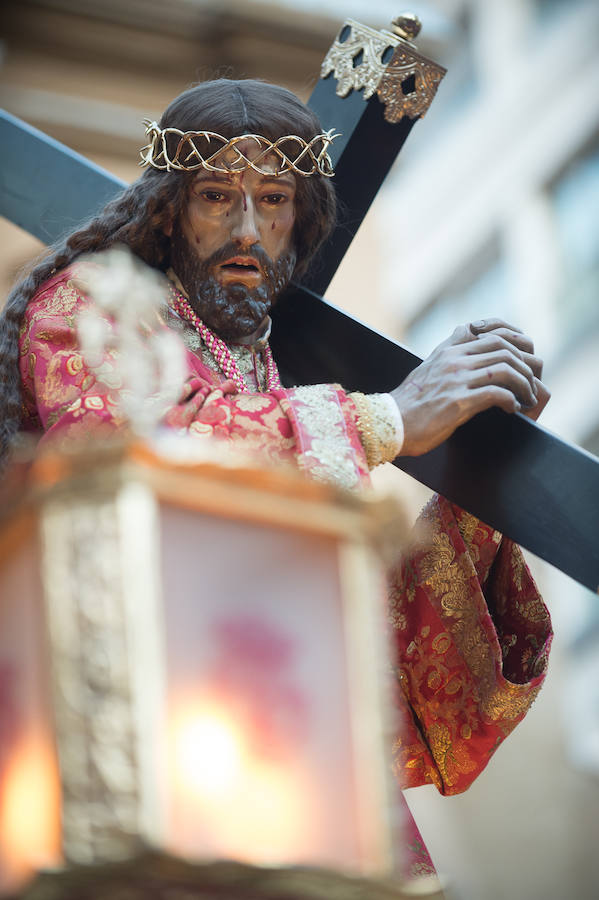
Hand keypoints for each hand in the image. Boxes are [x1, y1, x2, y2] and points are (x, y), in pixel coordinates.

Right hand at [391, 318, 550, 455]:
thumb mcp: (428, 367)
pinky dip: (511, 401)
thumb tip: (466, 338)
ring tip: (527, 399)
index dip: (517, 349)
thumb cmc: (410, 403)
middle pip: (505, 350)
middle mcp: (454, 360)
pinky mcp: (458, 402)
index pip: (495, 336)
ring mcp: (456, 380)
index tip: (524, 366)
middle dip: (525, 368)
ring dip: (524, 385)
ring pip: (506, 370)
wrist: (389, 424)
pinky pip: (497, 393)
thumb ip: (448, 352)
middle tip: (531, 386)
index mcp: (449, 351)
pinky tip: (511, 409)